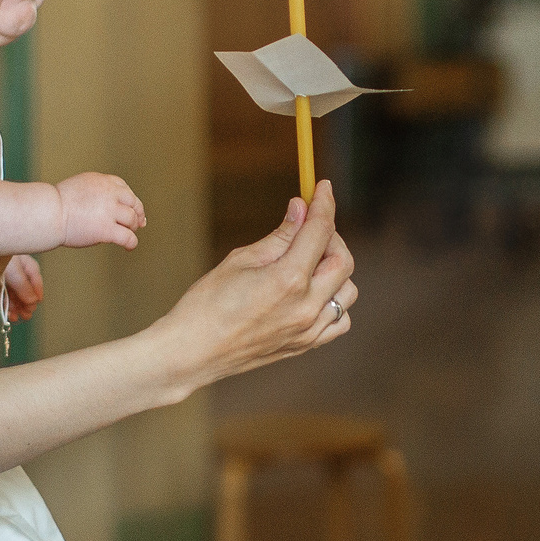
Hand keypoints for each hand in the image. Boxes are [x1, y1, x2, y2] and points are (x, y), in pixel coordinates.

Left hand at [4, 254, 44, 318]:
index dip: (37, 290)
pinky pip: (2, 296)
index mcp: (22, 261)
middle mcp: (13, 269)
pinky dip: (6, 306)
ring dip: (17, 307)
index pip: (34, 276)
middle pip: (24, 287)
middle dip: (26, 302)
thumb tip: (34, 302)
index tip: (37, 303)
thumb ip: (24, 286)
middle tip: (27, 315)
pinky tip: (9, 315)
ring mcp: (2, 276)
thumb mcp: (14, 271)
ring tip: (17, 318)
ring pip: (13, 294)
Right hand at [59, 173, 143, 249]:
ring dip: (132, 227)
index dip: (130, 199)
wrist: (48, 213)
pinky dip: (131, 243)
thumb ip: (95, 193)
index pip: (123, 187)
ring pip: (132, 219)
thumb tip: (109, 207)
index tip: (132, 208)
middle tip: (138, 223)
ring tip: (127, 233)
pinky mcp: (106, 229)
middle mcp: (109, 193)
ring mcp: (109, 211)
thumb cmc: (56, 204)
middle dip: (138, 213)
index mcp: (102, 181)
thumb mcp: (79, 188)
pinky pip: (128, 237)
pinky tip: (128, 247)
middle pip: (133, 202)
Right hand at [148, 182, 354, 392]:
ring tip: (308, 262)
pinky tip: (313, 293)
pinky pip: (339, 320)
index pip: (320, 231)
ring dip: (335, 270)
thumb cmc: (207, 304)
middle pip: (343, 260)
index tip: (323, 187)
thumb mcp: (241, 260)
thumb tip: (301, 209)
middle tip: (309, 227)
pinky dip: (335, 302)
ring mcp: (309, 330)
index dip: (324, 204)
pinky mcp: (306, 345)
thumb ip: (279, 236)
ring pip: (347, 291)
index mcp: (288, 280)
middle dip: (331, 236)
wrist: (192, 353)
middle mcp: (306, 306)